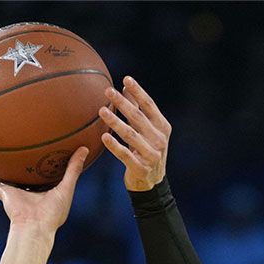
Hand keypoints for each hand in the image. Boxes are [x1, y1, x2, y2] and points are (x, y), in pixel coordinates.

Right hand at [0, 147, 88, 232]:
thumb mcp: (67, 187)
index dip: (48, 164)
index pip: (46, 175)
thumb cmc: (53, 212)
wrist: (35, 227)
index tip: (50, 152)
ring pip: (8, 179)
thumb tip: (84, 148)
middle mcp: (30, 191)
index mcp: (46, 191)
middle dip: (26, 166)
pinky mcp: (6, 195)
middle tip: (25, 151)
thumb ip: (74, 169)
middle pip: (27, 175)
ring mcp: (17, 193)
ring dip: (4, 171)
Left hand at [99, 76, 171, 191]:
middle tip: (108, 91)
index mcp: (162, 127)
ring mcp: (151, 154)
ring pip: (130, 135)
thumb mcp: (147, 131)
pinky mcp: (141, 168)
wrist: (152, 183)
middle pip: (138, 117)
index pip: (149, 105)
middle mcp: (159, 139)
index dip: (138, 91)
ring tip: (101, 111)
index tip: (126, 79)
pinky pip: (125, 154)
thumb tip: (125, 87)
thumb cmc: (147, 151)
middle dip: (123, 103)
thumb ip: (137, 110)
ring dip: (115, 122)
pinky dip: (114, 145)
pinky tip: (104, 136)